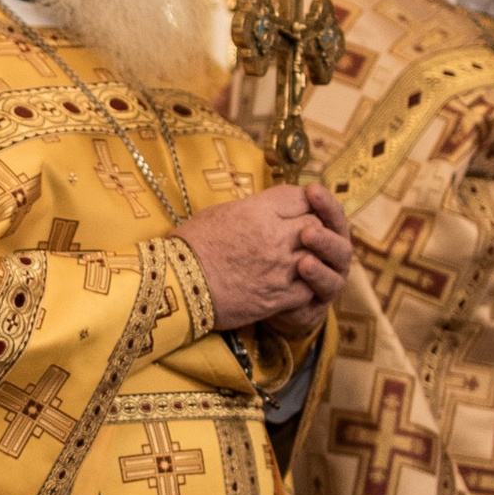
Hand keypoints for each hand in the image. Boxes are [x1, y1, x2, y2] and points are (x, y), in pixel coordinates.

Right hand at [183, 181, 352, 336]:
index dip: (302, 203)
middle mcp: (275, 236)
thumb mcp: (219, 213)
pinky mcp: (278, 297)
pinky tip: (291, 286)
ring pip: (318, 257)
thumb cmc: (190, 246)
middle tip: (298, 237)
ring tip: (296, 262)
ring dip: (311, 259)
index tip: (295, 210)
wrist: (176, 284)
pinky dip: (304, 287)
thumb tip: (265, 209)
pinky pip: (309, 288)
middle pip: (315, 225)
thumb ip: (252, 208)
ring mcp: (280, 268)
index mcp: (259, 210)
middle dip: (310, 229)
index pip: (300, 197)